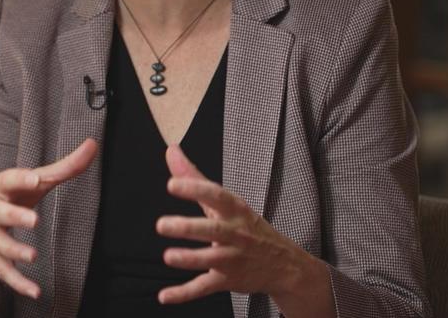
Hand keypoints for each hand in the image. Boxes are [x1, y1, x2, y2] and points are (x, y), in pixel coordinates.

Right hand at [0, 138, 97, 303]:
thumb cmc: (9, 197)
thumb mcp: (32, 182)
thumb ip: (63, 167)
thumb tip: (93, 145)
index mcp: (0, 186)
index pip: (9, 179)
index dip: (21, 179)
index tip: (36, 179)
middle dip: (15, 216)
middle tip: (34, 220)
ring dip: (14, 251)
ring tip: (33, 256)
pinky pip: (1, 271)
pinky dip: (17, 282)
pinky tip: (35, 291)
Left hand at [154, 145, 329, 314]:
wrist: (285, 265)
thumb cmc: (248, 226)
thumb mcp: (226, 202)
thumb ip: (194, 178)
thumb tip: (171, 151)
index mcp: (234, 210)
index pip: (216, 196)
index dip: (194, 189)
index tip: (172, 184)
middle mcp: (235, 234)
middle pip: (213, 229)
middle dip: (189, 227)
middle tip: (162, 225)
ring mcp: (233, 258)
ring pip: (211, 260)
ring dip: (190, 259)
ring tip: (169, 256)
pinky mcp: (228, 280)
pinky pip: (205, 287)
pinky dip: (184, 293)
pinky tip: (164, 296)